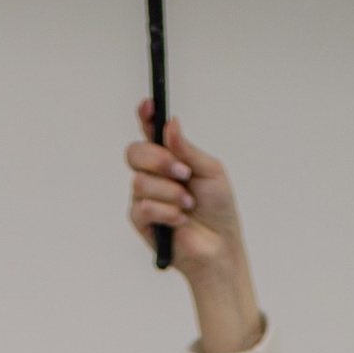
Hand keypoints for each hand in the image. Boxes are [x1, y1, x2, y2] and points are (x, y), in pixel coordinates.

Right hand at [124, 112, 262, 352]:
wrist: (218, 246)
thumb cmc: (218, 208)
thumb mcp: (210, 171)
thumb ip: (188, 149)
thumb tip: (170, 124)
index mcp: (170, 157)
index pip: (150, 131)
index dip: (146, 116)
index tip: (148, 105)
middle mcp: (153, 173)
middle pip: (135, 152)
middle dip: (158, 159)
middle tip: (183, 172)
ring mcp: (144, 196)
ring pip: (140, 181)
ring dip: (169, 192)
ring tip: (189, 205)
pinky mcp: (140, 221)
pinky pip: (142, 207)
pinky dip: (165, 212)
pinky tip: (180, 219)